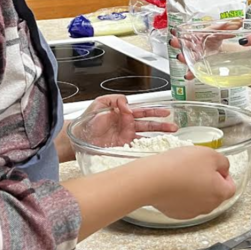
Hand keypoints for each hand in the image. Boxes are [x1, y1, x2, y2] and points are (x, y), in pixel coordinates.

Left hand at [60, 95, 176, 161]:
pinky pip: (136, 147)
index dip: (155, 111)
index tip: (166, 112)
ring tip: (169, 137)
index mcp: (123, 113)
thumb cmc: (86, 120)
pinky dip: (146, 148)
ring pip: (146, 136)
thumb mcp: (99, 104)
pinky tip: (155, 149)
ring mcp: (125, 137)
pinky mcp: (122, 147)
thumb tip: (127, 102)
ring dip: (158, 137)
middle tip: (173, 126)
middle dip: (161, 125)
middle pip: (148, 125)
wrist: (76, 136)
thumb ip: (114, 100)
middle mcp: (126, 125)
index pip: (142, 111)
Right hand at [147, 147, 235, 219]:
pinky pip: (184, 203)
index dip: (223, 173)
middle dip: (208, 181)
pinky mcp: (177, 214)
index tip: (213, 166)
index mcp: (220, 193)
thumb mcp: (210, 154)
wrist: (152, 180)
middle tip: (196, 168)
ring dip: (194, 188)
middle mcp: (209, 207)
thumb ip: (223, 162)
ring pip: (199, 198)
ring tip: (182, 174)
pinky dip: (181, 195)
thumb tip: (223, 168)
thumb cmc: (181, 166)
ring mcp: (192, 212)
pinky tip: (173, 184)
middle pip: (215, 193)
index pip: (231, 185)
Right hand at [170, 20, 243, 80]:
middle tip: (173, 41)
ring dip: (183, 58)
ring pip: (187, 58)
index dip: (179, 33)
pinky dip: (191, 73)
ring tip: (180, 57)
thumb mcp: (220, 32)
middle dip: (178, 43)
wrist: (218, 49)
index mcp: (196, 36)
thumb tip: (239, 22)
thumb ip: (227, 27)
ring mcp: (196, 57)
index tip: (174, 31)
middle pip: (184, 45)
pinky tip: (188, 76)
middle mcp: (193, 47)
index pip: (186, 34)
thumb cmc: (215, 38)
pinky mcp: (199, 66)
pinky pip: (194, 71)